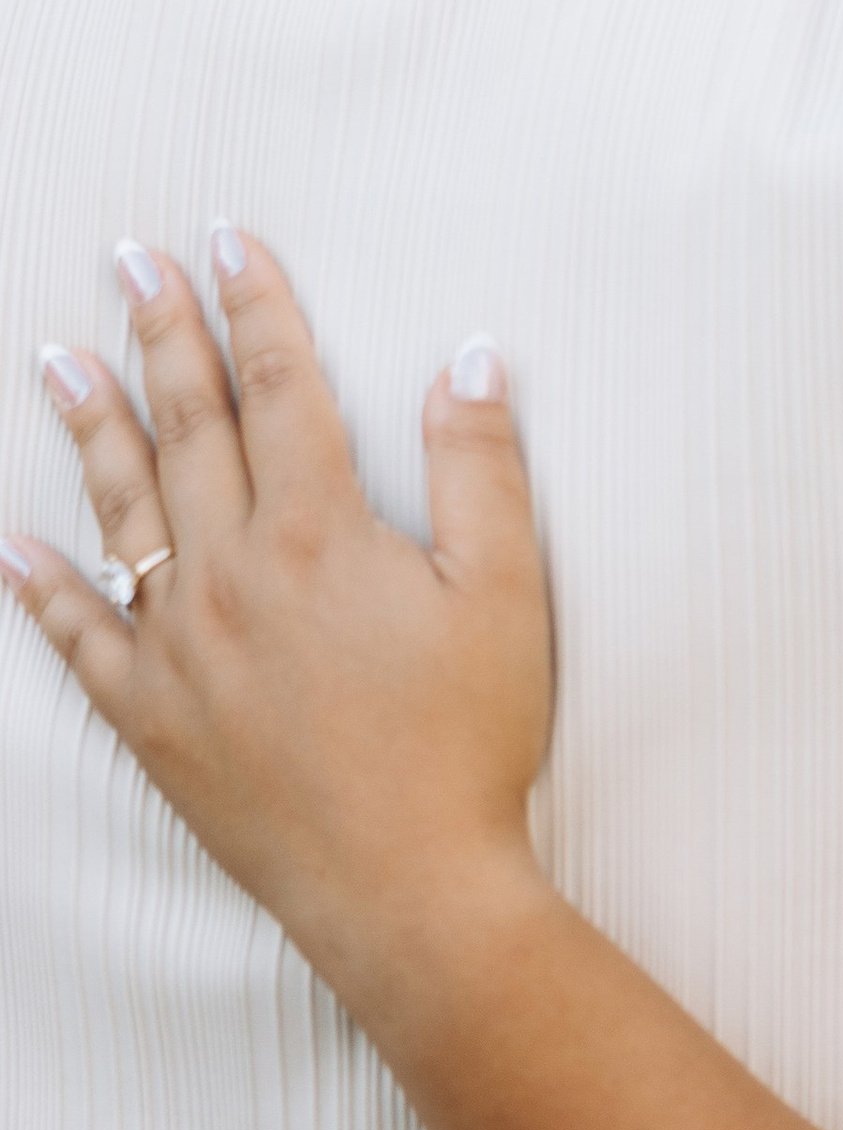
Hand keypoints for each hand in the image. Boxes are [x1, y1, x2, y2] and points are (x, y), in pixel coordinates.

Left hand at [4, 234, 554, 1019]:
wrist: (406, 890)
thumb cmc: (469, 742)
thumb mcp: (507, 594)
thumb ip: (482, 466)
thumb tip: (468, 356)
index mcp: (321, 534)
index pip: (281, 387)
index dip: (255, 305)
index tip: (226, 239)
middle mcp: (232, 575)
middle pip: (191, 428)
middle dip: (161, 335)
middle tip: (128, 263)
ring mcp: (180, 648)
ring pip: (123, 510)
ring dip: (92, 426)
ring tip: (59, 359)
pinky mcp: (151, 718)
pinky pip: (80, 637)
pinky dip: (42, 587)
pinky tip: (12, 546)